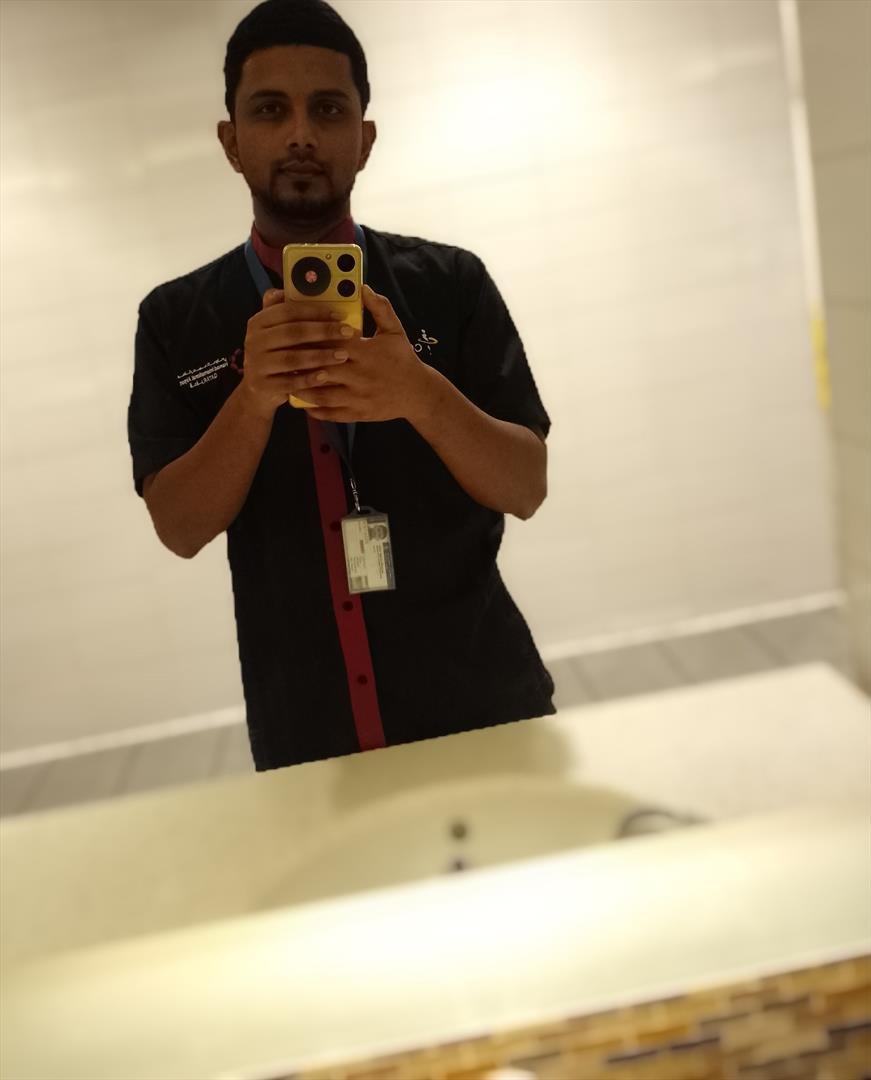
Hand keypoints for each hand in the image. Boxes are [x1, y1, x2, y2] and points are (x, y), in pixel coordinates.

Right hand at [240, 289, 355, 417]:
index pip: (288, 310)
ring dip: (320, 356)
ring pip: (292, 358)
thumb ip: (286, 311)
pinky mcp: (262, 386)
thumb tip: (303, 286)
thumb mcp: (275, 332)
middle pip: (292, 332)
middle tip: (347, 332)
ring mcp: (256, 364)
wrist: (257, 390)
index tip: (339, 314)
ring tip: (342, 355)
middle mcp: (254, 341)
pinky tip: (326, 376)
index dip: (315, 311)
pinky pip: (290, 382)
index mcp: (258, 322)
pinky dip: (309, 379)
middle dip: (323, 331)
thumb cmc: (275, 355)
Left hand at [282, 284, 435, 422]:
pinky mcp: (358, 414)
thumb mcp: (394, 331)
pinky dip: (315, 409)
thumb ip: (380, 308)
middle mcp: (359, 376)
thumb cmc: (403, 359)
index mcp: (365, 352)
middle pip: (322, 369)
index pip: (332, 343)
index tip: (297, 335)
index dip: (313, 339)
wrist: (418, 393)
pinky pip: (331, 413)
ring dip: (303, 388)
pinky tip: (303, 402)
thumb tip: (363, 288)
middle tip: (284, 358)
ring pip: (322, 394)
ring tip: (289, 379)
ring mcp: (358, 397)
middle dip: (302, 364)